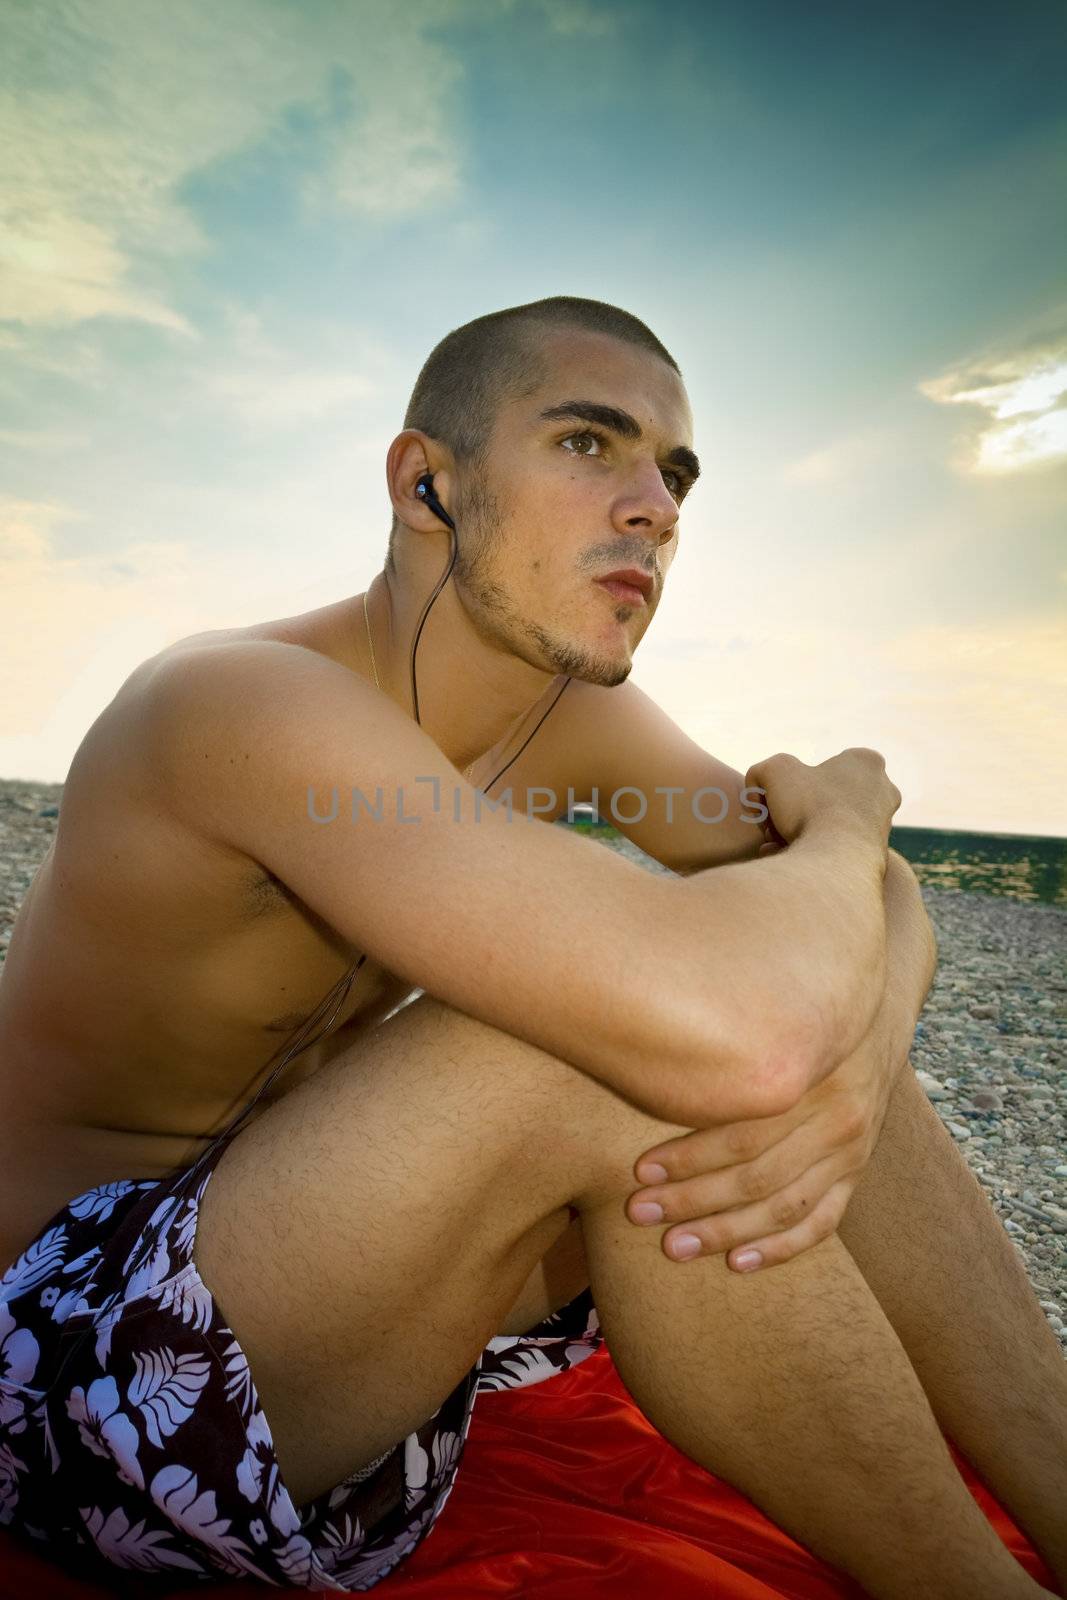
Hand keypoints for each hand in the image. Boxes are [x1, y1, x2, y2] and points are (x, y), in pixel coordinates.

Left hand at [626, 1021, 902, 1271]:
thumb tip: (657, 1061)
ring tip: (675, 1244)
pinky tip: (739, 1261)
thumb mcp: (771, 1019)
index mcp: (811, 1080)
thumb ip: (730, 1047)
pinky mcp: (857, 1171)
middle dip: (693, 1199)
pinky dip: (780, 1247)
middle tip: (642, 1212)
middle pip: (756, 1175)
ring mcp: (851, 1151)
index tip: (641, 1170)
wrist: (873, 1013)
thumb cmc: (797, 1015)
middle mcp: (835, 1120)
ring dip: (726, 1231)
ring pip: (784, 1206)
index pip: (742, 1133)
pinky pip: (820, 1221)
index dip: (688, 1157)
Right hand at [746, 747, 900, 849]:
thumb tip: (759, 796)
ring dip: (798, 834)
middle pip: (820, 798)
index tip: (777, 798)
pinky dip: (811, 855)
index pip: (816, 768)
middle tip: (775, 825)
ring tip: (777, 845)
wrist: (835, 864)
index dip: (789, 782)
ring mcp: (883, 826)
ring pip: (825, 826)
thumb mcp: (772, 771)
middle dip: (794, 812)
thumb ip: (761, 772)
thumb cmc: (808, 808)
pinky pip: (833, 851)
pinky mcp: (875, 856)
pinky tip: (791, 862)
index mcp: (866, 762)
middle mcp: (883, 791)